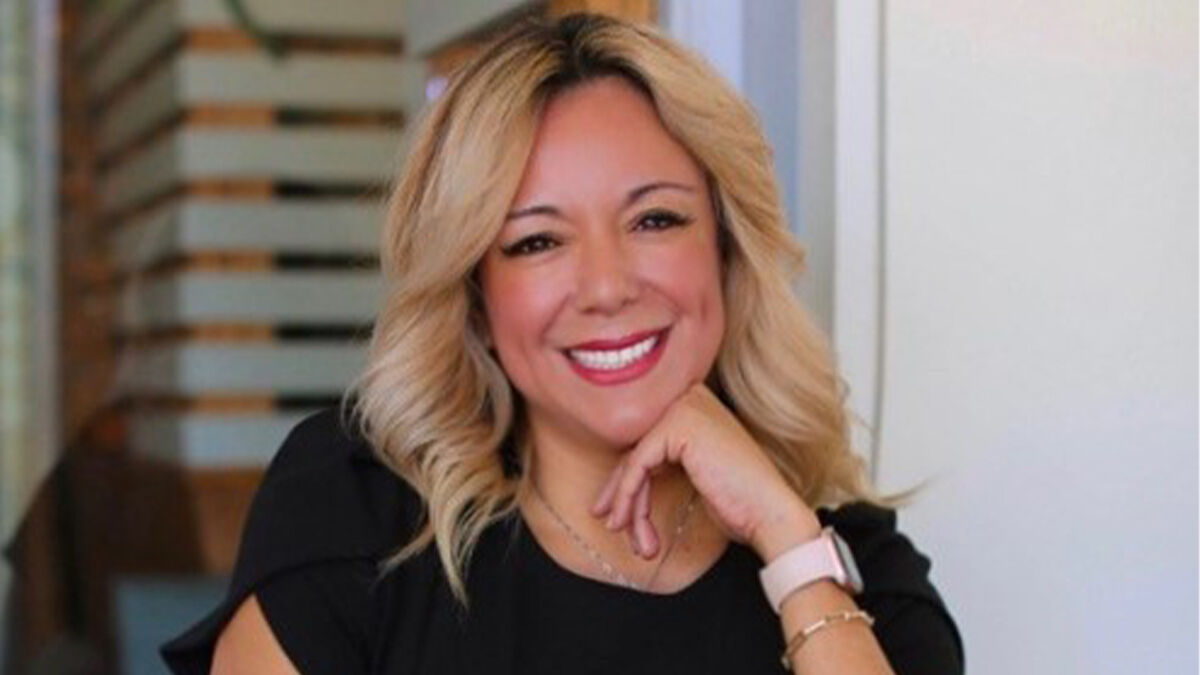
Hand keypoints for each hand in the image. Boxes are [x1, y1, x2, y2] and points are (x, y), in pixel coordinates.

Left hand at [590, 383, 821, 562]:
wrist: (770, 513)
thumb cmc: (740, 500)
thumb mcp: (694, 473)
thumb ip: (662, 462)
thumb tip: (618, 478)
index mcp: (696, 404)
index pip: (647, 443)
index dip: (625, 481)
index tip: (613, 512)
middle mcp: (690, 397)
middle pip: (638, 450)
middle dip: (622, 494)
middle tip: (612, 525)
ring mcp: (685, 407)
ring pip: (635, 462)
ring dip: (630, 506)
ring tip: (637, 542)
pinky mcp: (678, 425)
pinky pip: (637, 465)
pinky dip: (629, 498)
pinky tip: (632, 526)